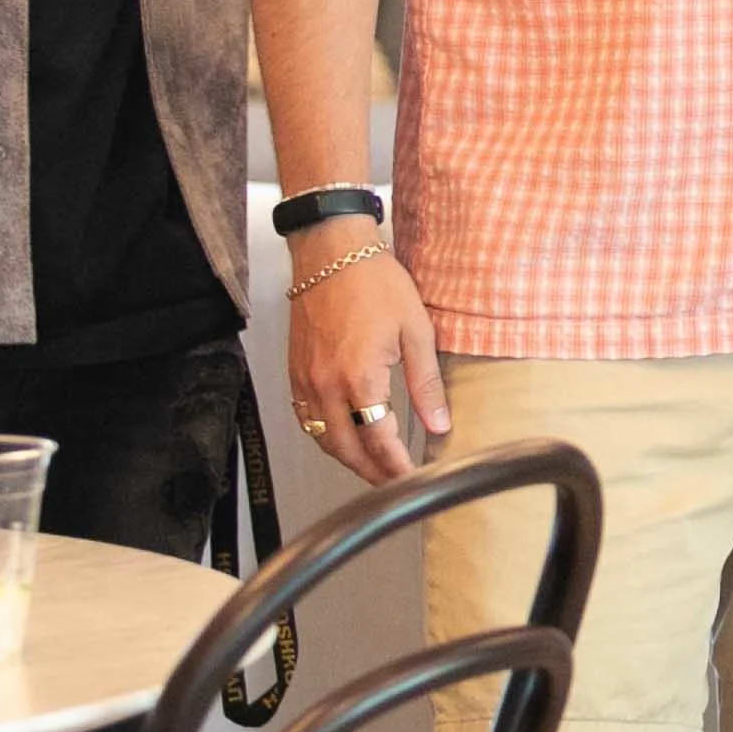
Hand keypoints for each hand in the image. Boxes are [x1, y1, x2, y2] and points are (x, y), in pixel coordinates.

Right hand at [287, 233, 448, 482]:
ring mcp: (305, 380)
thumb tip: (438, 423)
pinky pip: (305, 418)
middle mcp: (326, 385)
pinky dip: (324, 435)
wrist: (331, 250)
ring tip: (372, 465)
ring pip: (322, 438)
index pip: (379, 441)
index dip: (397, 466)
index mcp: (359, 377)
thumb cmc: (372, 280)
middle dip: (372, 472)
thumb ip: (425, 383)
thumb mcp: (416, 330)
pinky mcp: (294, 372)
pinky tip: (341, 436)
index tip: (413, 477)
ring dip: (347, 458)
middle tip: (395, 481)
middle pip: (346, 450)